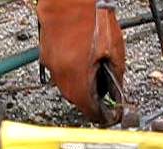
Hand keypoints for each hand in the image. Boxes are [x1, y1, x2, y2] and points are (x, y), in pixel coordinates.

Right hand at [37, 0, 125, 125]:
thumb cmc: (92, 17)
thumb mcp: (114, 50)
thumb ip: (115, 76)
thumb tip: (116, 93)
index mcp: (77, 77)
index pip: (88, 110)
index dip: (100, 116)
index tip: (107, 116)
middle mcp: (60, 76)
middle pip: (75, 100)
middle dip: (89, 100)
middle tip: (102, 95)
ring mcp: (51, 65)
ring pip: (66, 86)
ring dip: (79, 86)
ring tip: (92, 73)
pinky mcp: (46, 55)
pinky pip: (59, 72)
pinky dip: (70, 73)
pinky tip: (80, 60)